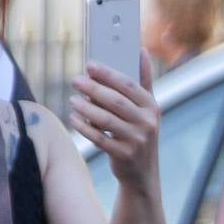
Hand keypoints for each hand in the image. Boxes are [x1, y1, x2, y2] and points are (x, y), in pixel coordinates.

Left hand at [68, 55, 159, 188]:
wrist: (142, 173)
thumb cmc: (139, 132)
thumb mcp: (146, 109)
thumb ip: (144, 81)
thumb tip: (141, 50)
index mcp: (151, 106)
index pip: (128, 85)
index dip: (108, 74)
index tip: (89, 65)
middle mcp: (147, 122)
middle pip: (115, 101)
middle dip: (93, 89)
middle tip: (75, 80)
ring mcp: (136, 140)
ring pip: (105, 119)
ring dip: (86, 108)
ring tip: (72, 99)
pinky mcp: (123, 155)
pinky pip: (99, 138)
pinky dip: (84, 127)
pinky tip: (74, 118)